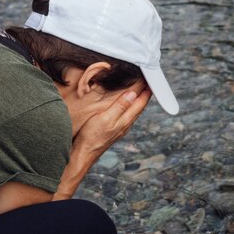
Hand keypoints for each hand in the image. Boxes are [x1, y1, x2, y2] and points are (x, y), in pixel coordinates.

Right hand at [53, 81, 151, 199]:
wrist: (84, 153)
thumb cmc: (92, 136)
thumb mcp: (105, 118)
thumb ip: (120, 107)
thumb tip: (133, 95)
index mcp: (125, 120)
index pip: (140, 103)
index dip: (146, 91)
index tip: (150, 81)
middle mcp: (125, 124)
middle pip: (139, 107)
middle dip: (145, 95)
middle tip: (149, 83)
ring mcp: (120, 128)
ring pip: (134, 112)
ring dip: (138, 101)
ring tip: (141, 92)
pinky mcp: (114, 130)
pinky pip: (127, 115)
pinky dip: (130, 107)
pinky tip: (127, 106)